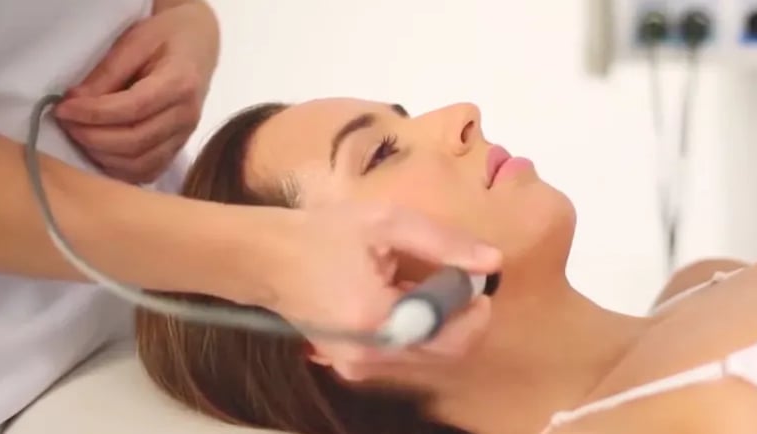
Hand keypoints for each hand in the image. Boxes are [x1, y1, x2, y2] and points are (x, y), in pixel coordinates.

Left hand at [53, 1, 219, 183]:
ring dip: (103, 156)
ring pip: (141, 163)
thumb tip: (76, 102)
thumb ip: (107, 73)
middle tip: (67, 123)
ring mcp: (185, 136)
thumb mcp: (134, 41)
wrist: (197, 47)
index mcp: (180, 83)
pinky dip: (120, 170)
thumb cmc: (166, 39)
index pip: (133, 108)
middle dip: (93, 137)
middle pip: (136, 141)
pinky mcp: (179, 148)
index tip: (64, 109)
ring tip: (80, 136)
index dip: (94, 113)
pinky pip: (148, 172)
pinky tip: (101, 153)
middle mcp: (187, 115)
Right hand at [263, 201, 502, 381]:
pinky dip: (416, 327)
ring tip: (421, 280)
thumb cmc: (320, 234)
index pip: (452, 338)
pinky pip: (403, 352)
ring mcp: (358, 366)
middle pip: (443, 352)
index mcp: (378, 323)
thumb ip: (445, 244)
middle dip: (460, 316)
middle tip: (456, 277)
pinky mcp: (352, 364)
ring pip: (426, 354)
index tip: (476, 279)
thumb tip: (492, 262)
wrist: (264, 258)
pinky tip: (401, 294)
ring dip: (439, 321)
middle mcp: (369, 357)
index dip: (475, 311)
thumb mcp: (387, 224)